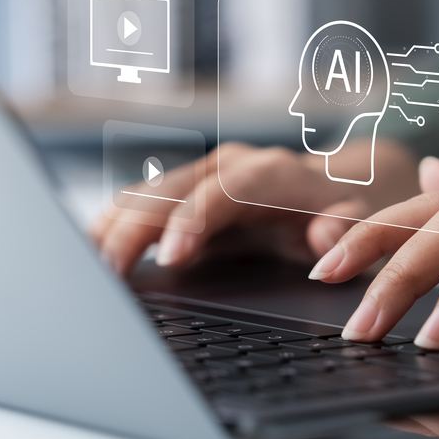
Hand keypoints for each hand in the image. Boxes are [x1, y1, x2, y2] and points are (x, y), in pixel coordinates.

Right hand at [89, 140, 418, 274]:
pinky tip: (83, 251)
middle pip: (171, 190)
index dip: (195, 220)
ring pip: (146, 193)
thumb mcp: (357, 223)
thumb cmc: (343, 211)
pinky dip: (110, 224)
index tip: (169, 256)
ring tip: (81, 266)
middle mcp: (229, 166)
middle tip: (106, 272)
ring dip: (112, 226)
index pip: (224, 191)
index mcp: (270, 173)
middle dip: (136, 228)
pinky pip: (138, 203)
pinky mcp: (181, 192)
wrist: (335, 186)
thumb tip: (324, 243)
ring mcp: (200, 175)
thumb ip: (343, 230)